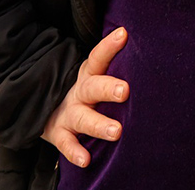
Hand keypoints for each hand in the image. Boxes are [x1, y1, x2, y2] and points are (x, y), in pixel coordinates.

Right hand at [42, 26, 129, 168]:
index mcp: (89, 74)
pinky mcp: (58, 132)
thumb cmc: (85, 90)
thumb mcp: (95, 75)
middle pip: (93, 87)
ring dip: (99, 125)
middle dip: (108, 88)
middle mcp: (79, 91)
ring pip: (82, 118)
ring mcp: (68, 112)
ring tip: (116, 132)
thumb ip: (114, 68)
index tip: (123, 34)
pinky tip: (86, 159)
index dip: (109, 45)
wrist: (44, 104)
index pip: (99, 57)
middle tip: (124, 91)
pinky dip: (75, 151)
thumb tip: (151, 57)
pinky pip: (66, 143)